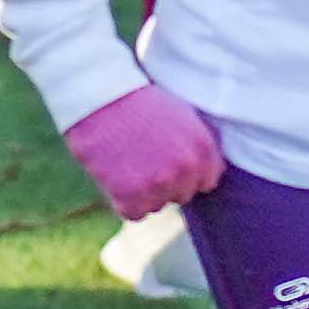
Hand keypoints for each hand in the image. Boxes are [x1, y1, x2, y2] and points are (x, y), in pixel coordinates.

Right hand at [63, 80, 226, 218]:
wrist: (100, 96)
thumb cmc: (139, 100)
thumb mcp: (181, 113)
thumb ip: (198, 144)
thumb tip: (208, 170)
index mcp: (202, 147)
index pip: (207, 181)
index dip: (187, 172)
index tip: (169, 160)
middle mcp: (185, 168)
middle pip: (182, 194)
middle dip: (166, 182)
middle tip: (144, 158)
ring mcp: (159, 184)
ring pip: (158, 204)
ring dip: (145, 192)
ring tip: (128, 162)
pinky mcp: (131, 196)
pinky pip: (135, 213)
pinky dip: (124, 200)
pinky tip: (117, 176)